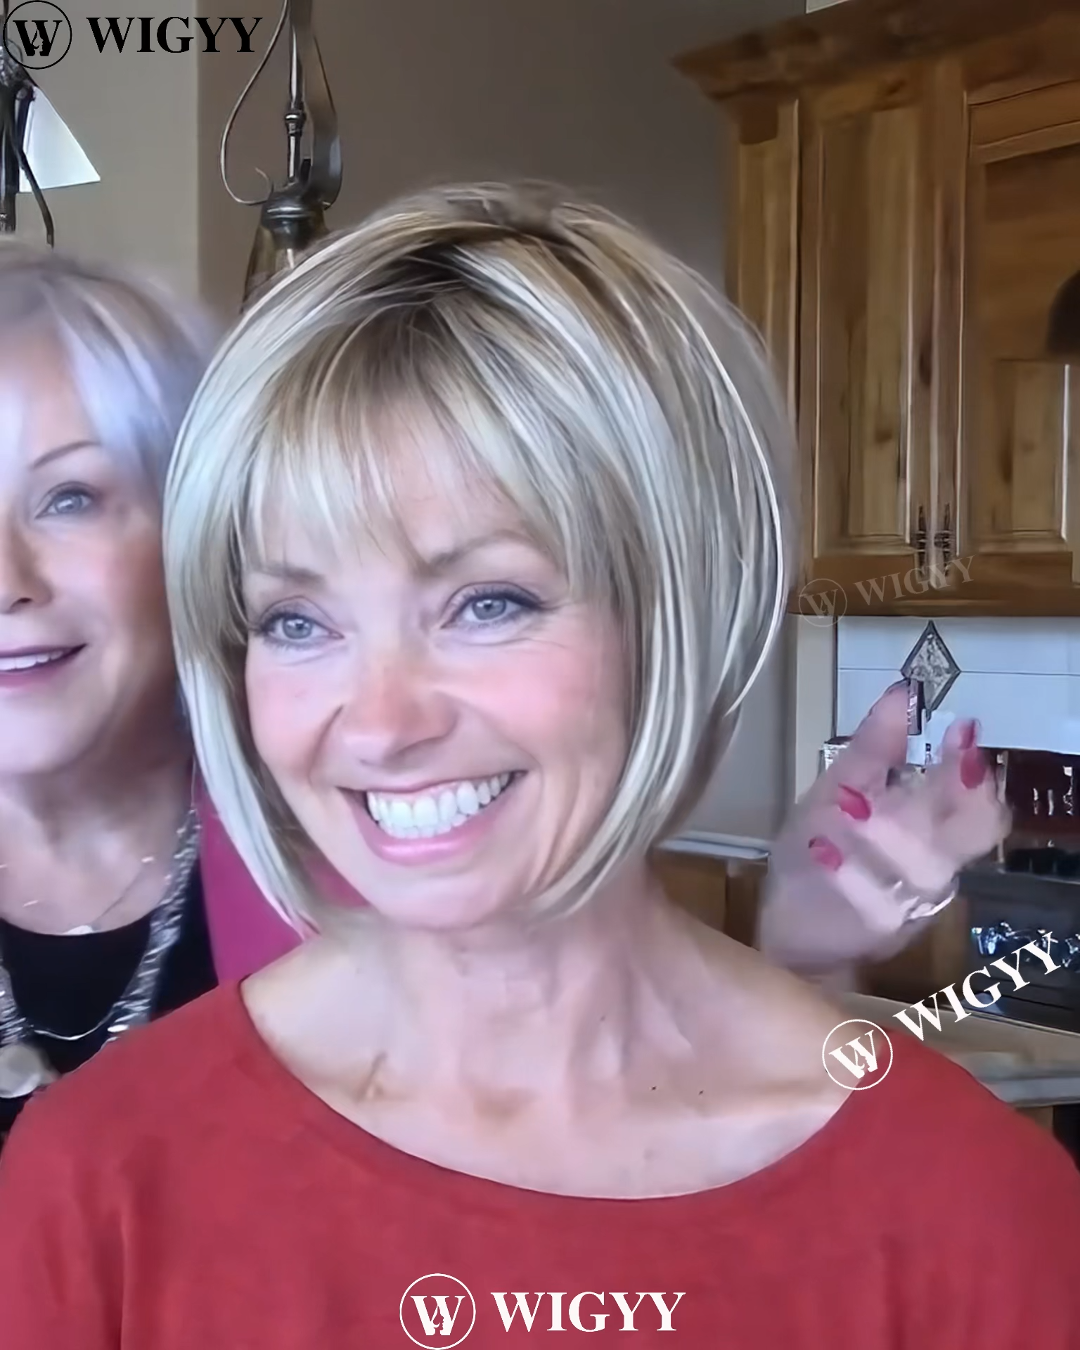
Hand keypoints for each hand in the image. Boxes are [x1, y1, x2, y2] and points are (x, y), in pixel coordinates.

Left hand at [759, 683, 1009, 976]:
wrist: (795, 925)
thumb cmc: (823, 849)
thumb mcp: (839, 789)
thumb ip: (873, 749)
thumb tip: (903, 692)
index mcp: (929, 827)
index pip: (979, 806)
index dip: (975, 774)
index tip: (959, 735)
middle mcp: (933, 866)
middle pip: (965, 837)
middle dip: (945, 802)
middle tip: (914, 775)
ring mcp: (912, 904)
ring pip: (923, 869)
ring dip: (884, 836)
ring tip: (846, 807)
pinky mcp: (879, 935)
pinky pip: (878, 905)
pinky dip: (852, 876)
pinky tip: (824, 850)